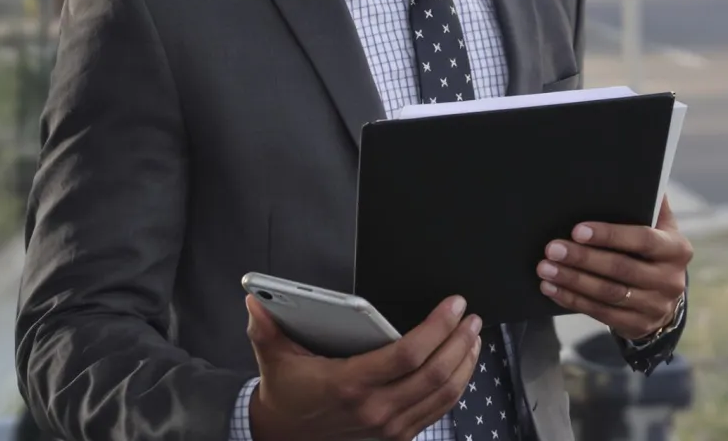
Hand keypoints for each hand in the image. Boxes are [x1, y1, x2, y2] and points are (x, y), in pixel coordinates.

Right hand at [245, 294, 483, 440]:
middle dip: (461, 341)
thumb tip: (254, 300)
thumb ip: (266, 328)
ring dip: (466, 363)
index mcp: (350, 384)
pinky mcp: (397, 437)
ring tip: (474, 336)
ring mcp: (390, 427)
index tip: (454, 304)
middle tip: (471, 317)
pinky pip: (438, 411)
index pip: (408, 353)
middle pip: (435, 373)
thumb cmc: (285, 394)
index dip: (438, 327)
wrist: (282, 438)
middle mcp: (375, 409)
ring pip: (444, 395)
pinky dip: (457, 386)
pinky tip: (462, 364)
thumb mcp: (274, 359)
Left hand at [538, 196, 692, 340]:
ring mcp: (655, 306)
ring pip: (607, 293)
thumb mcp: (660, 228)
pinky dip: (572, 299)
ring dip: (573, 280)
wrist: (664, 298)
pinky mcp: (638, 325)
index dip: (609, 235)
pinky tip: (552, 287)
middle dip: (583, 258)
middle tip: (552, 248)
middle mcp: (670, 279)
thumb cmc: (653, 251)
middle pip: (621, 268)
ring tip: (545, 268)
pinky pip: (600, 313)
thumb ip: (651, 203)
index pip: (642, 239)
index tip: (577, 230)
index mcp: (676, 249)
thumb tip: (635, 167)